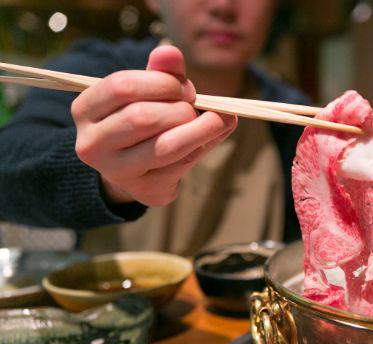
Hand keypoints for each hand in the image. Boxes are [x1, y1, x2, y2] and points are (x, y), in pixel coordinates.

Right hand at [71, 45, 236, 205]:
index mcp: (85, 110)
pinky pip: (181, 165)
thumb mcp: (146, 91)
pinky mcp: (145, 190)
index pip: (122, 87)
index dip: (161, 83)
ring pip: (166, 147)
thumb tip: (170, 52)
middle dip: (180, 108)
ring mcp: (117, 171)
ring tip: (216, 120)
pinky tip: (212, 136)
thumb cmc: (140, 119)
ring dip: (200, 129)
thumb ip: (159, 71)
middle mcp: (92, 144)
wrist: (133, 169)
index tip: (184, 86)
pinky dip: (203, 147)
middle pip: (143, 118)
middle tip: (195, 104)